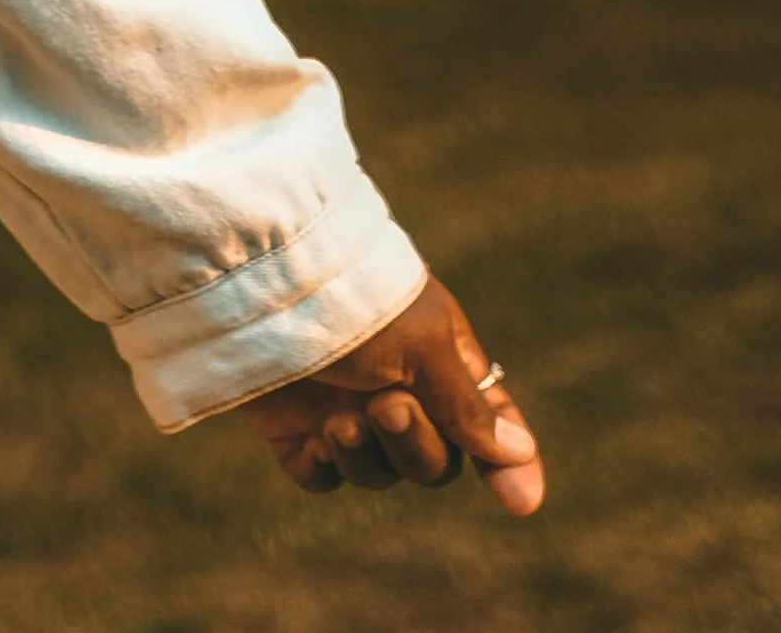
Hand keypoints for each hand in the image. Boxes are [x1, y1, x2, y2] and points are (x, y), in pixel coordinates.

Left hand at [240, 275, 544, 514]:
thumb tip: (519, 454)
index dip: (506, 461)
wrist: (260, 278)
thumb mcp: (421, 343)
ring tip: (339, 420)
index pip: (485, 421)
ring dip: (368, 455)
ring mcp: (345, 410)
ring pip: (381, 474)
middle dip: (416, 443)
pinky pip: (324, 478)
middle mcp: (396, 388)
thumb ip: (466, 403)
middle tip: (386, 404)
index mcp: (437, 358)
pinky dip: (324, 467)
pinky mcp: (296, 430)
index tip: (520, 502)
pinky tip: (316, 440)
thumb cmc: (353, 297)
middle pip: (433, 460)